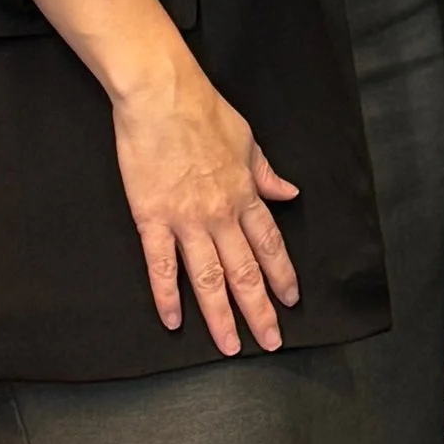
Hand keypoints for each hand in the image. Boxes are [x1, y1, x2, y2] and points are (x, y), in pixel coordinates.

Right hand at [109, 46, 301, 355]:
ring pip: (209, 278)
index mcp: (245, 194)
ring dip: (221, 316)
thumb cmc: (204, 111)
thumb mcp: (249, 140)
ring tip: (230, 345)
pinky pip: (161, 266)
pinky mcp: (152, 219)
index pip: (271, 246)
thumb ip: (266, 173)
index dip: (282, 277)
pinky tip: (174, 320)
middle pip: (245, 272)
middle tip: (270, 341)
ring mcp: (186, 220)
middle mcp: (221, 214)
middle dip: (260, 310)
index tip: (291, 302)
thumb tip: (288, 193)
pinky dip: (168, 296)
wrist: (162, 97)